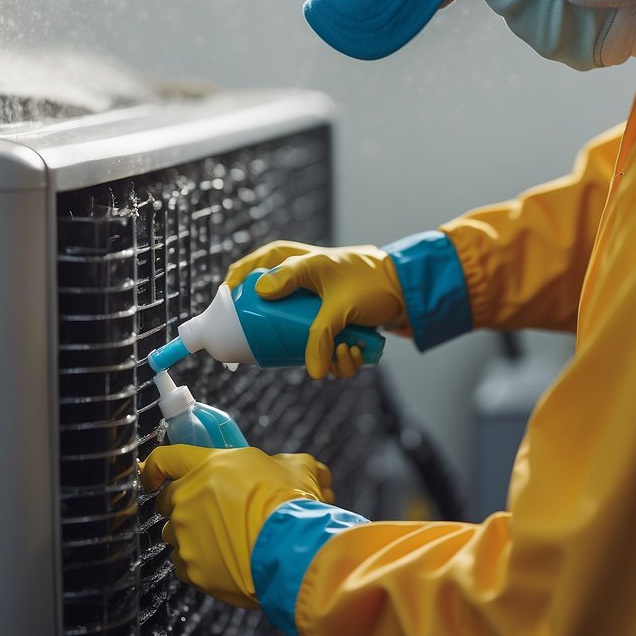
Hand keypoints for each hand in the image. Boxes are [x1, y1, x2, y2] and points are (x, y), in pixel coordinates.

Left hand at [140, 446, 334, 608]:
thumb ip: (280, 464)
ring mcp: (185, 535)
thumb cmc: (293, 504)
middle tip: (213, 514)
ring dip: (194, 537)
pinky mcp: (191, 568)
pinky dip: (202, 566)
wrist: (293, 548)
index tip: (150, 477)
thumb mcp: (294, 468)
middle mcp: (188, 498)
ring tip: (226, 543)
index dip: (153, 467)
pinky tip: (227, 564)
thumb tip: (289, 468)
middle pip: (168, 501)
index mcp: (207, 465)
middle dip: (185, 506)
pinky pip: (186, 566)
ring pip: (177, 535)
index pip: (165, 458)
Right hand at [223, 241, 407, 379]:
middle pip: (268, 308)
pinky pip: (325, 346)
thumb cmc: (372, 282)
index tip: (227, 303)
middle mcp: (302, 285)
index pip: (253, 266)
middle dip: (277, 337)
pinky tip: (355, 352)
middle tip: (277, 349)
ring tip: (345, 350)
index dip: (236, 283)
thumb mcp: (339, 302)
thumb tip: (309, 370)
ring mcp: (316, 305)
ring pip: (299, 334)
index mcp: (296, 265)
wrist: (408, 291)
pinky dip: (342, 358)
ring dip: (324, 353)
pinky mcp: (333, 323)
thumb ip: (318, 334)